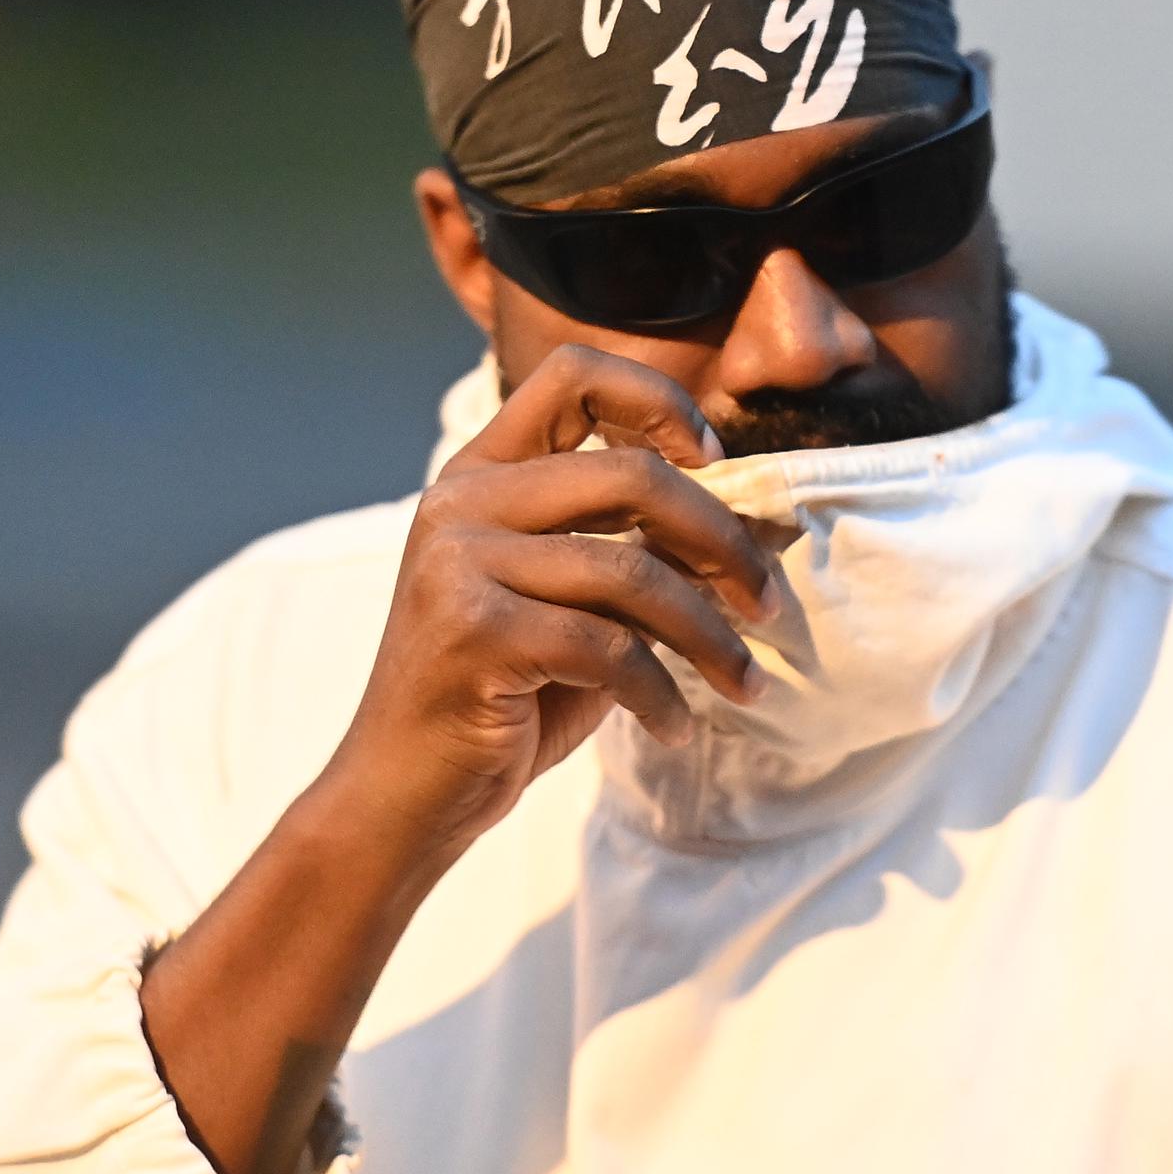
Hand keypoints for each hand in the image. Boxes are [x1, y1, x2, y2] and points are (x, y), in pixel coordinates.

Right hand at [323, 345, 777, 858]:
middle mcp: (461, 501)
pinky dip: (661, 695)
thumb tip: (764, 527)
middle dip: (722, 542)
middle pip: (630, 475)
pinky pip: (608, 648)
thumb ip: (640, 554)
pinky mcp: (472, 631)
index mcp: (480, 474)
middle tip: (767, 604)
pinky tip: (674, 728)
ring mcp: (458, 562)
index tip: (715, 464)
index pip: (572, 376)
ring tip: (742, 684)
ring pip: (631, 571)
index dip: (657, 402)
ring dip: (709, 637)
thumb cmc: (502, 699)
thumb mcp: (576, 609)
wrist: (405, 797)